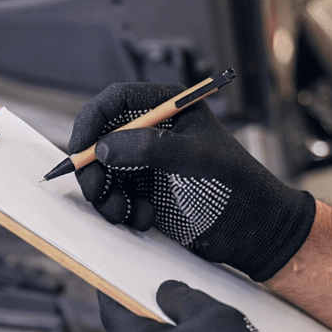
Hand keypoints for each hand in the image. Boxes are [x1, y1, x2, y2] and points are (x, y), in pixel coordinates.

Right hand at [69, 82, 315, 281]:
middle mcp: (154, 131)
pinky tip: (145, 219)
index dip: (91, 122)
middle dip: (94, 169)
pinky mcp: (146, 190)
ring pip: (103, 173)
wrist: (251, 229)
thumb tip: (103, 147)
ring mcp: (148, 162)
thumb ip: (147, 148)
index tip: (80, 149)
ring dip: (108, 197)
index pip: (116, 101)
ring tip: (127, 215)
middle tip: (98, 193)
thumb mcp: (193, 158)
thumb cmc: (235, 185)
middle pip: (100, 139)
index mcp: (169, 107)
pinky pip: (115, 196)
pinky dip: (122, 211)